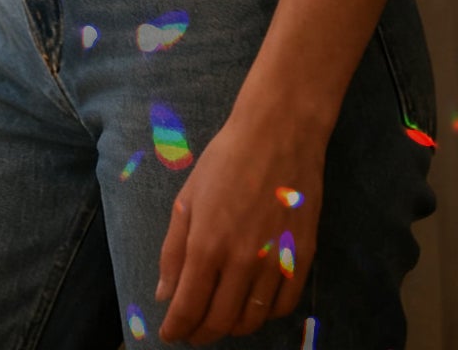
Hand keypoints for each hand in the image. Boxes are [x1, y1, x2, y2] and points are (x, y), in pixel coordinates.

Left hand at [156, 108, 325, 341]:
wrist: (278, 138)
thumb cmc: (224, 162)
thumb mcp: (187, 199)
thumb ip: (174, 250)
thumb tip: (165, 294)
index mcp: (207, 245)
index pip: (189, 306)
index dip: (178, 327)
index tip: (169, 335)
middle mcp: (242, 262)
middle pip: (220, 321)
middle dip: (201, 333)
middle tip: (191, 333)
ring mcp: (275, 263)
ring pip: (253, 320)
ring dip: (231, 327)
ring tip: (217, 321)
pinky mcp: (302, 260)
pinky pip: (284, 307)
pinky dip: (265, 316)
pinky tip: (252, 308)